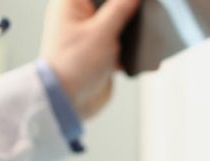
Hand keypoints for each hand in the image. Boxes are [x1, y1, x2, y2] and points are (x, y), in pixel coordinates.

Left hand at [41, 0, 139, 119]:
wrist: (68, 102)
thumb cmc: (74, 65)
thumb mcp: (102, 32)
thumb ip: (120, 8)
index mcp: (71, 3)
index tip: (136, 4)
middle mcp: (78, 15)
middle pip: (112, 5)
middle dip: (129, 13)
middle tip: (142, 19)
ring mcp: (89, 34)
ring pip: (118, 24)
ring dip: (131, 33)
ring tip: (140, 40)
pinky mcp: (99, 51)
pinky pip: (120, 43)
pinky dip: (129, 48)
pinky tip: (138, 55)